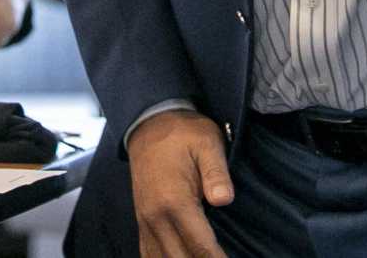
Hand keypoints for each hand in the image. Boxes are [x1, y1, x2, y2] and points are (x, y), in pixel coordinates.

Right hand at [129, 110, 233, 257]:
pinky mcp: (142, 221)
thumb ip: (216, 172)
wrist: (148, 122)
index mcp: (174, 200)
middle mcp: (156, 217)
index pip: (200, 246)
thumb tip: (224, 199)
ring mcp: (145, 221)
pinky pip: (148, 254)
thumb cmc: (182, 133)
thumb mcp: (207, 142)